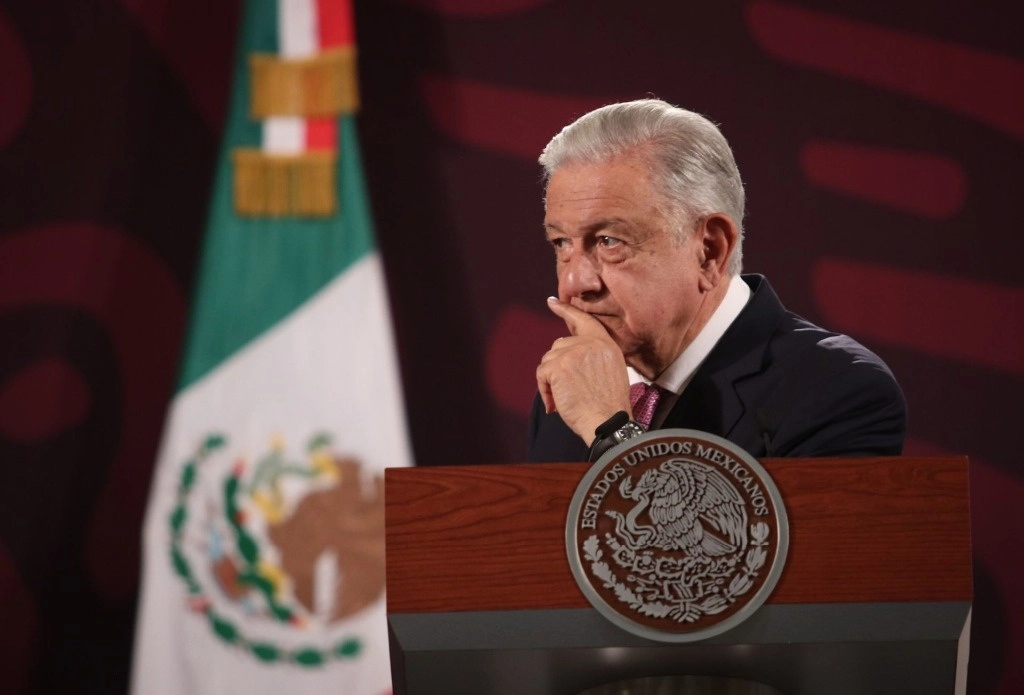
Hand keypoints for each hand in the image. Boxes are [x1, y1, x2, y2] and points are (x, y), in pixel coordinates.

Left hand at [536, 297, 632, 443]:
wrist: (608, 422)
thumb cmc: (608, 406)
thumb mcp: (611, 371)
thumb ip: (593, 355)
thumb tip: (566, 350)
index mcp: (606, 344)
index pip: (584, 320)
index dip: (567, 310)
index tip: (553, 302)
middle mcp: (590, 344)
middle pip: (559, 345)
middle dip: (558, 367)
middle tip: (568, 390)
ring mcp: (574, 353)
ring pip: (548, 360)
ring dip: (551, 381)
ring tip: (565, 399)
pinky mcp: (559, 366)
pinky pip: (541, 374)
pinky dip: (544, 390)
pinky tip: (555, 403)